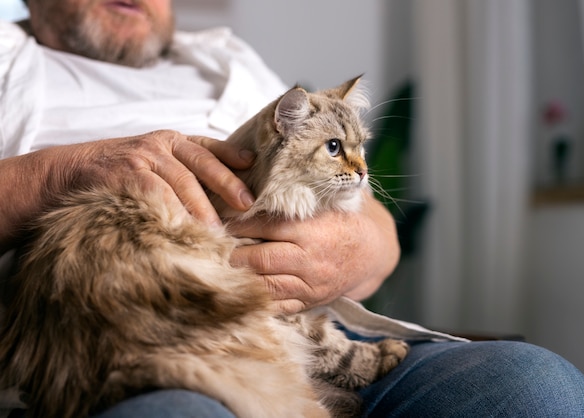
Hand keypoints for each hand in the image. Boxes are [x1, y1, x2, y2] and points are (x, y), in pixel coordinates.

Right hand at [52, 130, 254, 225]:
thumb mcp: (148, 166)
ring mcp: (141, 158)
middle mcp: (158, 145)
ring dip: (203, 208)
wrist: (62, 175)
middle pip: (202, 164)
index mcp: (168, 142)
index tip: (252, 165)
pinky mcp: (125, 175)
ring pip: (182, 182)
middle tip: (247, 206)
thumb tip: (218, 205)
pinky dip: (173, 214)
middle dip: (228, 184)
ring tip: (220, 230)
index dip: (231, 155)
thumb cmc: (113, 177)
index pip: (207, 147)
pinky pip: (157, 196)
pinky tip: (186, 231)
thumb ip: (179, 176)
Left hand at [229, 193, 399, 312]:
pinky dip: (256, 299)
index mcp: (311, 230)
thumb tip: (251, 184)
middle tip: (208, 248)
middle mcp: (309, 259)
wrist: (373, 252)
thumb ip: (293, 196)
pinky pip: (277, 306)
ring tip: (218, 268)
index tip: (217, 218)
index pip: (264, 226)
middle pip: (259, 259)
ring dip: (239, 278)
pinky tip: (238, 290)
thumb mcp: (324, 202)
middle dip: (231, 254)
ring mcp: (310, 284)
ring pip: (264, 286)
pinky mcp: (310, 301)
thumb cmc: (343, 220)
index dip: (236, 223)